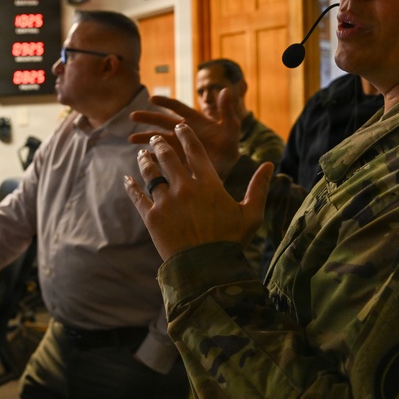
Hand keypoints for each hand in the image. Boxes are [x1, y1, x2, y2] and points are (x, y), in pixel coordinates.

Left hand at [123, 123, 272, 259]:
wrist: (207, 270)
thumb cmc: (231, 243)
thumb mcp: (251, 215)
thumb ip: (259, 187)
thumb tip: (270, 164)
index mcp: (208, 184)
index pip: (195, 151)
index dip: (186, 136)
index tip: (180, 127)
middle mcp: (184, 188)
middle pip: (168, 157)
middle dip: (160, 144)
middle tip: (155, 139)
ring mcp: (166, 202)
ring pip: (150, 173)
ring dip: (145, 160)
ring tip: (142, 153)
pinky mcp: (151, 217)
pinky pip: (138, 196)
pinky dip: (131, 186)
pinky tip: (127, 179)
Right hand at [130, 89, 241, 177]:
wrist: (229, 168)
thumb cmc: (230, 146)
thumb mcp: (231, 127)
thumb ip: (227, 110)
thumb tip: (225, 89)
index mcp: (194, 119)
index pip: (177, 107)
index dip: (165, 102)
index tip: (152, 99)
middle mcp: (182, 130)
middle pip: (161, 121)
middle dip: (147, 118)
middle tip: (133, 116)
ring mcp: (178, 145)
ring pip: (158, 139)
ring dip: (144, 138)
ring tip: (131, 139)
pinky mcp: (176, 159)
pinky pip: (161, 157)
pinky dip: (152, 157)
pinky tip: (143, 158)